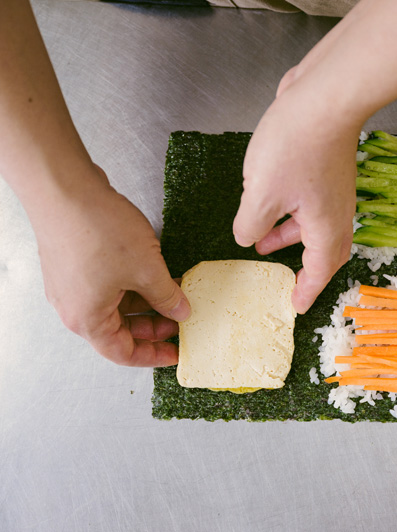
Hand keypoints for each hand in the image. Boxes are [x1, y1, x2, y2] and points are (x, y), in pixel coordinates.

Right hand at [31, 169, 189, 366]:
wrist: (65, 188)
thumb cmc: (98, 230)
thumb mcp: (147, 269)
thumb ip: (167, 296)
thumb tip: (180, 311)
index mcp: (88, 319)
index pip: (122, 353)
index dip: (153, 356)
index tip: (177, 352)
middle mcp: (75, 307)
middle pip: (119, 330)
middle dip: (153, 326)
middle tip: (182, 319)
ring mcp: (72, 285)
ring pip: (116, 304)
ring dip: (146, 302)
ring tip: (176, 292)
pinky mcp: (76, 264)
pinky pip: (109, 284)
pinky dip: (133, 284)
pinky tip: (157, 273)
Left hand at [233, 76, 360, 313]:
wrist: (325, 97)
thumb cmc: (297, 146)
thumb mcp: (261, 194)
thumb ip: (250, 225)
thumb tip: (249, 237)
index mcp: (325, 226)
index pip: (320, 271)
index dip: (306, 291)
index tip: (295, 306)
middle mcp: (337, 212)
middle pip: (326, 251)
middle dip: (305, 267)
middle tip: (287, 280)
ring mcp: (334, 189)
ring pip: (315, 225)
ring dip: (289, 236)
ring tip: (260, 242)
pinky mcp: (326, 169)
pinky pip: (312, 203)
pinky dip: (292, 213)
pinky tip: (268, 201)